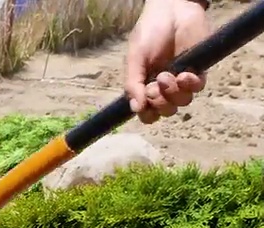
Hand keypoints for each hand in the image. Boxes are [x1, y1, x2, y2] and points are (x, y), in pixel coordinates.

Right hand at [124, 0, 212, 122]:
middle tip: (154, 86)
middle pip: (165, 110)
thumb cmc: (149, 32)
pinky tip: (184, 74)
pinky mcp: (199, 69)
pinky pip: (197, 87)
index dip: (147, 112)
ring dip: (172, 93)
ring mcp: (182, 78)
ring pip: (182, 102)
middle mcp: (164, 86)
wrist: (172, 10)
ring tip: (166, 75)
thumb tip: (135, 109)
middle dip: (160, 103)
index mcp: (145, 84)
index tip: (144, 98)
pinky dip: (190, 85)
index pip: (147, 112)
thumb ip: (133, 84)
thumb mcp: (134, 59)